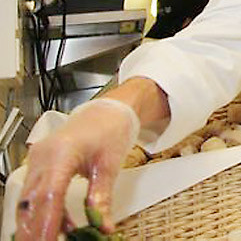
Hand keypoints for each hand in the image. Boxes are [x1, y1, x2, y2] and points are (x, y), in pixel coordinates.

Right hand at [15, 99, 138, 240]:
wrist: (108, 112)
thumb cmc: (110, 130)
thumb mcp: (110, 165)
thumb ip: (102, 197)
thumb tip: (102, 224)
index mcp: (63, 152)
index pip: (49, 194)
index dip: (46, 222)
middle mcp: (44, 156)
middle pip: (32, 200)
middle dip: (33, 229)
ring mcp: (39, 160)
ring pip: (30, 199)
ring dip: (37, 223)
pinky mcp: (41, 165)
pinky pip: (36, 192)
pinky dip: (44, 211)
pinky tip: (58, 227)